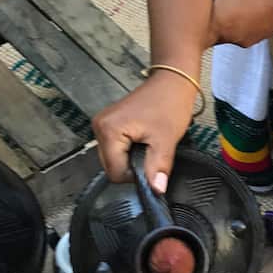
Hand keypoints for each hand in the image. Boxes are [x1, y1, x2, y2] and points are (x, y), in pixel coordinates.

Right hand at [91, 71, 200, 188]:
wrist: (172, 82)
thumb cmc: (169, 103)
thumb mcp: (165, 140)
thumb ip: (158, 167)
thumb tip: (156, 190)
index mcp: (109, 131)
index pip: (115, 172)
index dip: (135, 175)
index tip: (151, 163)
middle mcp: (100, 126)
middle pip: (111, 166)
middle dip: (132, 165)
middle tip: (151, 150)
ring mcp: (103, 124)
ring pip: (114, 158)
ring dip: (131, 157)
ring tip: (148, 141)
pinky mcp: (109, 123)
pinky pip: (116, 148)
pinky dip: (130, 149)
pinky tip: (143, 138)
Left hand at [171, 0, 272, 47]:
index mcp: (217, 25)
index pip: (192, 31)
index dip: (186, 22)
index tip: (178, 13)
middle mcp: (229, 38)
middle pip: (208, 32)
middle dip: (204, 19)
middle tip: (197, 3)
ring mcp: (245, 39)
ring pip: (225, 31)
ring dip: (221, 19)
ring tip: (219, 2)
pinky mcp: (258, 36)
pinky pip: (240, 31)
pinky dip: (237, 21)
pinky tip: (241, 5)